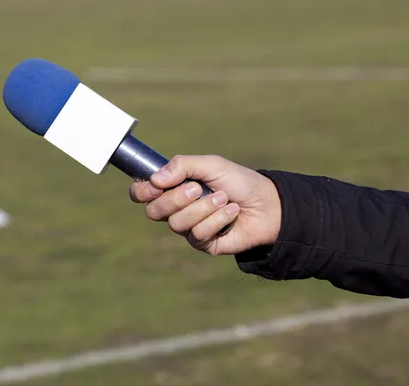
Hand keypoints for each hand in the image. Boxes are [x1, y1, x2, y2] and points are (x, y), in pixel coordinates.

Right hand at [129, 155, 281, 255]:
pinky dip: (217, 220)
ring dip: (203, 208)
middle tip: (198, 188)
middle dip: (176, 198)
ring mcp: (188, 227)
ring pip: (176, 224)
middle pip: (154, 211)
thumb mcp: (211, 165)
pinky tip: (231, 212)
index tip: (155, 186)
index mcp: (172, 187)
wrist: (267, 203)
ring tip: (224, 198)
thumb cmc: (238, 181)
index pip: (141, 193)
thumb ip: (182, 166)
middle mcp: (175, 209)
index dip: (141, 191)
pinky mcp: (203, 243)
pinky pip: (197, 235)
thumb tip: (156, 179)